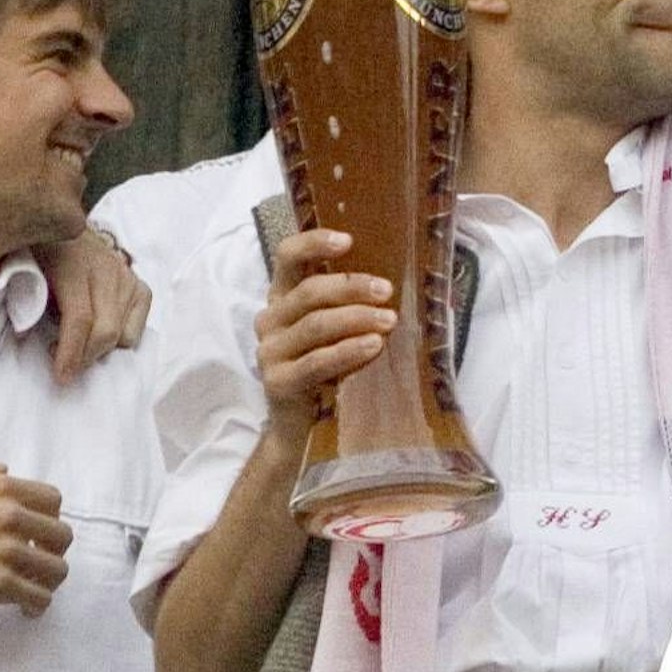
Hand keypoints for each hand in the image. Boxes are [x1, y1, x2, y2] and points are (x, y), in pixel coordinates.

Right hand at [0, 464, 74, 626]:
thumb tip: (4, 471)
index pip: (53, 501)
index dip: (48, 518)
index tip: (36, 533)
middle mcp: (9, 515)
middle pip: (62, 536)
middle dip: (53, 551)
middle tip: (38, 563)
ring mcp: (5, 551)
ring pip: (57, 569)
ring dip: (49, 581)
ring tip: (35, 588)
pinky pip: (39, 596)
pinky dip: (38, 604)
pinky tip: (26, 608)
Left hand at [36, 229, 152, 383]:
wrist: (58, 218)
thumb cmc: (32, 249)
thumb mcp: (17, 265)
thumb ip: (23, 296)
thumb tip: (22, 335)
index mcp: (71, 262)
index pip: (80, 318)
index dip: (70, 353)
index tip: (60, 376)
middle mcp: (106, 268)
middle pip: (106, 330)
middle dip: (85, 358)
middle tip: (65, 366)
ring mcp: (126, 276)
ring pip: (123, 334)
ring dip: (99, 350)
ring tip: (77, 344)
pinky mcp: (139, 285)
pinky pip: (137, 328)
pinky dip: (120, 339)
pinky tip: (97, 332)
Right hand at [255, 229, 395, 447]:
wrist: (303, 431)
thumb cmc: (331, 371)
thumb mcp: (338, 332)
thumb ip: (351, 304)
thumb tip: (402, 282)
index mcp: (282, 298)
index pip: (287, 257)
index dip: (313, 243)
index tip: (348, 241)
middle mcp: (270, 319)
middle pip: (309, 291)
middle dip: (352, 287)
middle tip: (387, 291)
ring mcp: (269, 352)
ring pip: (315, 324)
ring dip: (356, 318)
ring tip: (389, 321)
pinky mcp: (276, 382)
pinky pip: (315, 362)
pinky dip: (346, 352)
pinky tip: (372, 346)